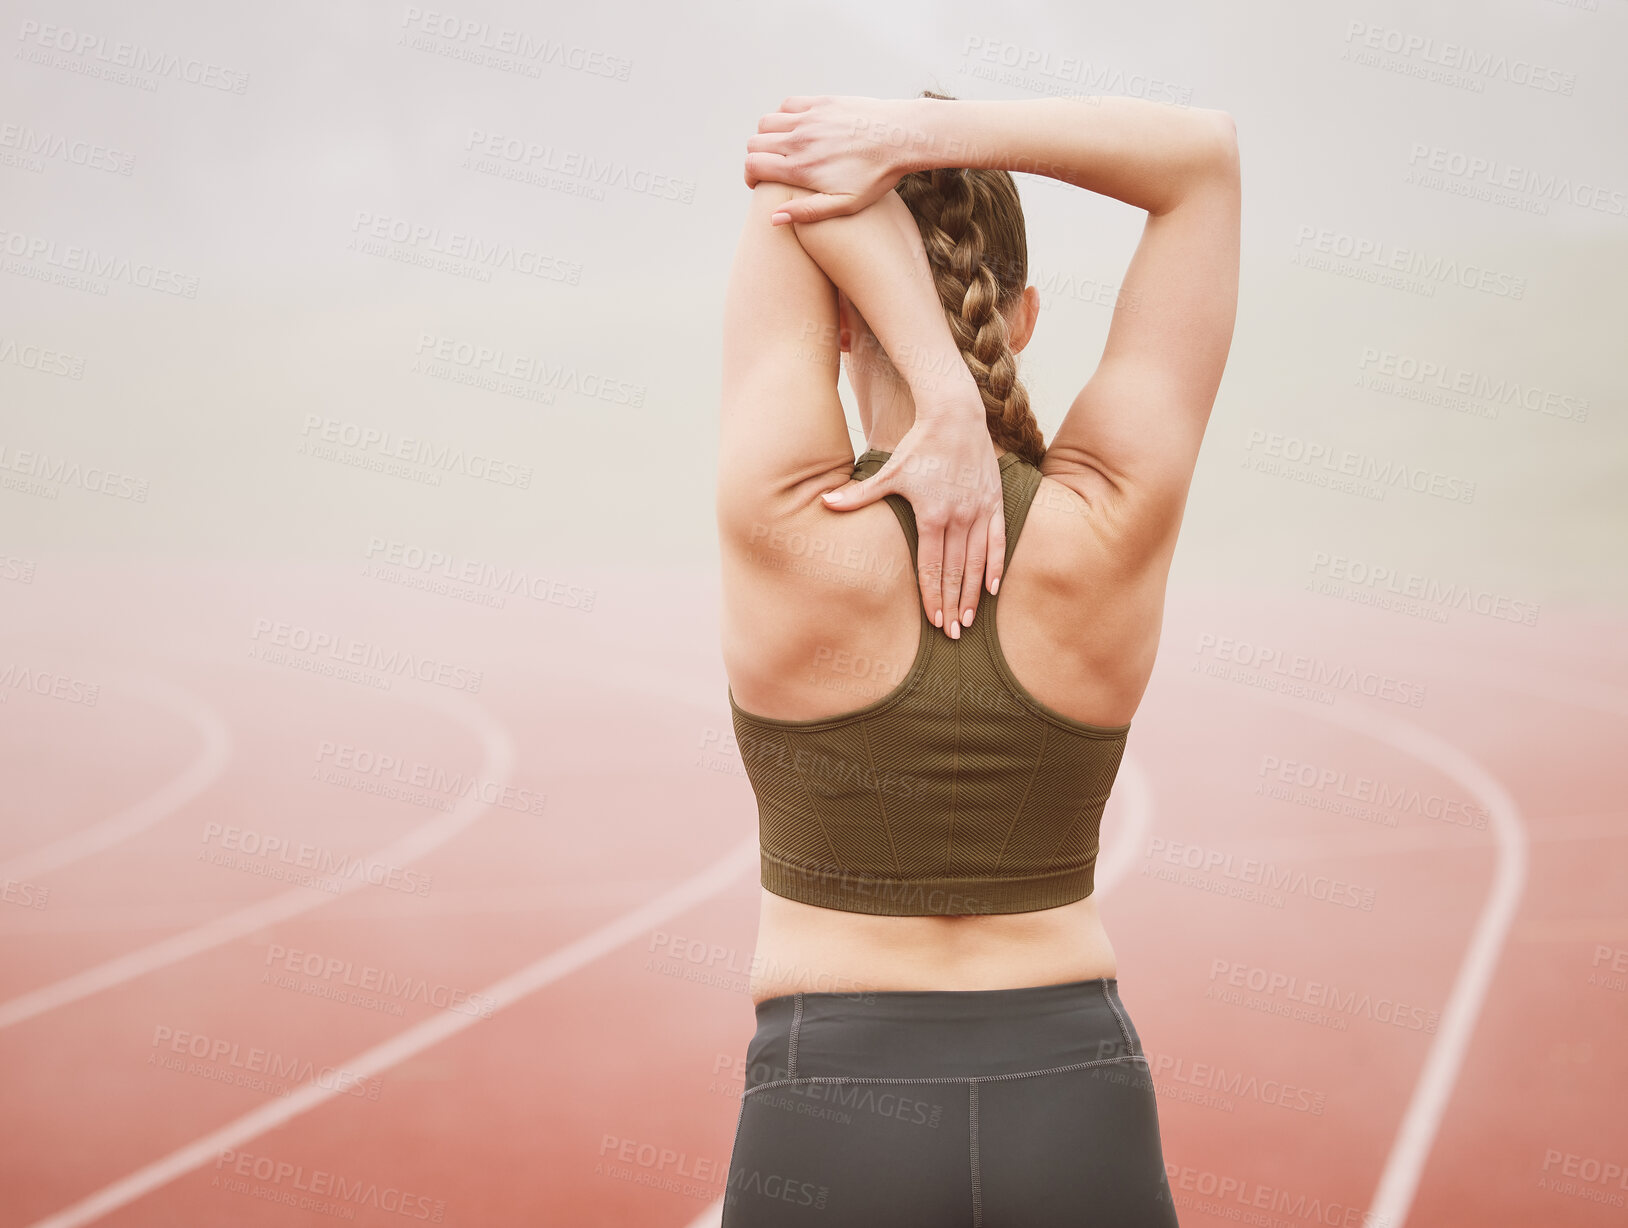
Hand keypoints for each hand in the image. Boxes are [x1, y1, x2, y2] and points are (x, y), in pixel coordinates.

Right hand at [744, 95, 915, 223]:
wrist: (902, 137)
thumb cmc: (877, 176)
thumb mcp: (845, 205)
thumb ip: (807, 212)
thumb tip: (772, 218)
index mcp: (802, 168)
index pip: (753, 165)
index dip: (750, 177)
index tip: (760, 183)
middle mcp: (800, 140)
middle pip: (754, 143)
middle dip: (756, 158)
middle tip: (769, 168)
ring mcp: (809, 118)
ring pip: (766, 122)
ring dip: (767, 136)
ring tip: (782, 149)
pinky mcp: (821, 103)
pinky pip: (787, 105)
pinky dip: (784, 116)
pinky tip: (797, 129)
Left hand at [820, 407, 1005, 638]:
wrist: (955, 414)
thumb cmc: (918, 444)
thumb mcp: (888, 471)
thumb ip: (859, 494)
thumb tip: (825, 503)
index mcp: (932, 515)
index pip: (932, 567)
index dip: (932, 597)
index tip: (934, 622)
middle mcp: (959, 517)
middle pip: (955, 571)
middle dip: (952, 604)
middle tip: (953, 633)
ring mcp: (980, 510)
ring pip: (978, 562)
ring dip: (973, 593)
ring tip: (970, 619)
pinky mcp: (994, 501)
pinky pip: (998, 540)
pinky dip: (996, 565)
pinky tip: (993, 588)